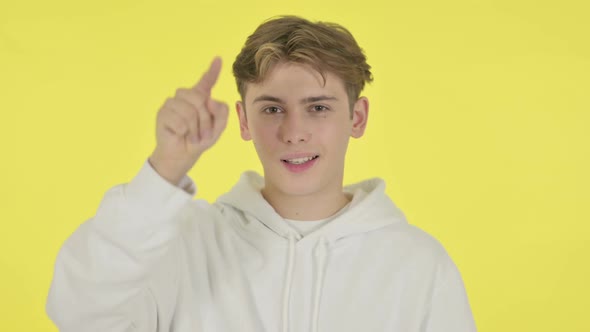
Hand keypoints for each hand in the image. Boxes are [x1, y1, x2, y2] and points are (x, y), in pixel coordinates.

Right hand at [149, 57, 228, 184]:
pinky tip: (180, 134)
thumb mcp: (217, 129)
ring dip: (194, 128)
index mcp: (200, 98)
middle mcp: (185, 97)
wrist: (183, 156)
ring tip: (192, 136)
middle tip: (204, 134)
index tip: (218, 59)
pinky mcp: (162, 113)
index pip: (206, 82)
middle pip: (199, 98)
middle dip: (205, 120)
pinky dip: (184, 131)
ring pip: (189, 110)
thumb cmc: (199, 140)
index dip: (212, 71)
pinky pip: (178, 120)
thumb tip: (210, 99)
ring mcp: (172, 104)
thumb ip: (221, 113)